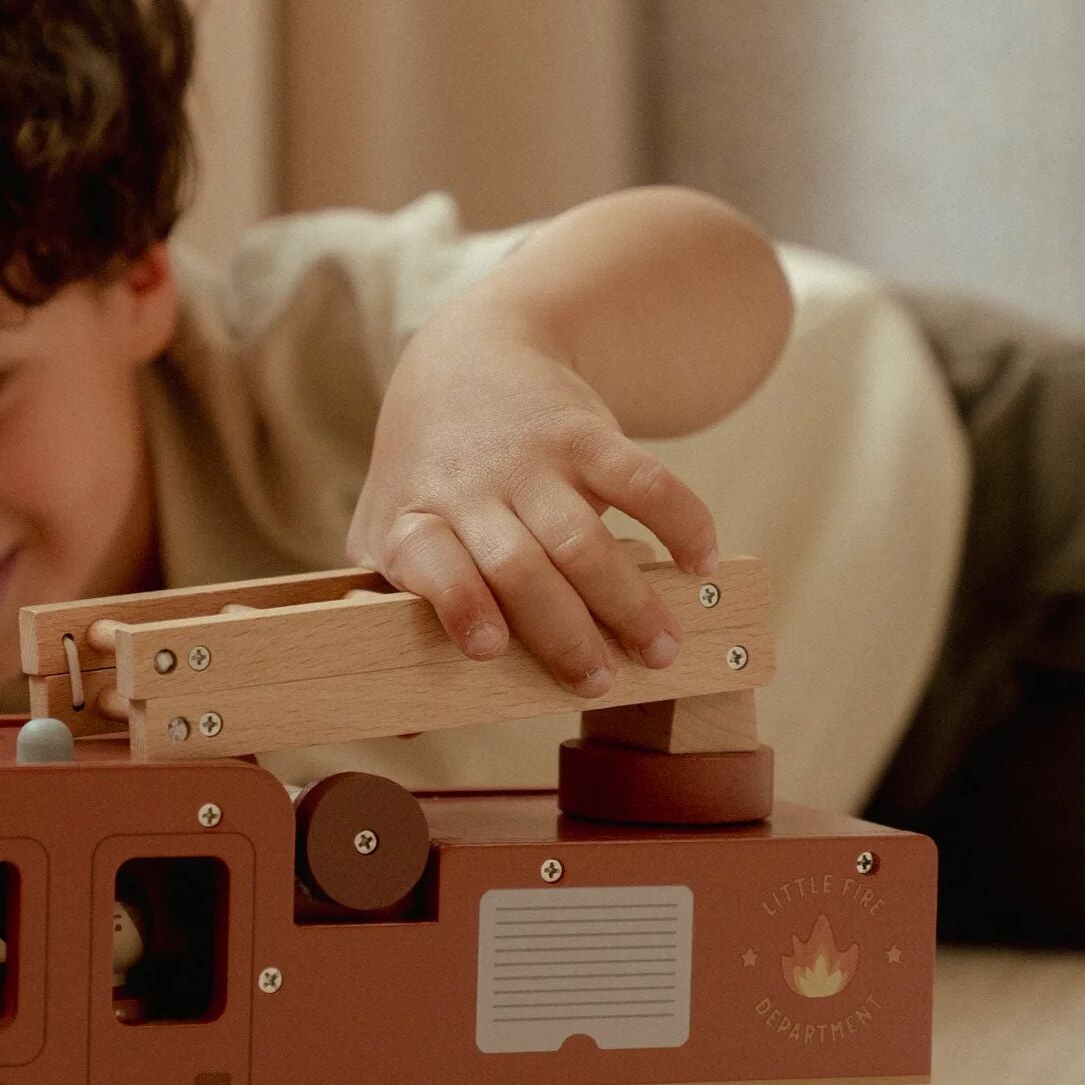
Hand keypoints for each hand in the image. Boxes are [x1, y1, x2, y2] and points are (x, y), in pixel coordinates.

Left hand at [345, 293, 720, 695]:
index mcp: (413, 522)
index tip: (490, 648)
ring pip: (582, 537)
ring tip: (662, 647)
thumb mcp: (385, 530)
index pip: (431, 562)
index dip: (459, 602)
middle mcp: (469, 490)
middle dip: (564, 630)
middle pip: (519, 566)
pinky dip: (679, 521)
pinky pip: (641, 478)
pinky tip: (700, 563)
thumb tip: (398, 726)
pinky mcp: (584, 433)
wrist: (469, 358)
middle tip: (600, 680)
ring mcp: (529, 460)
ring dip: (628, 598)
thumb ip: (389, 614)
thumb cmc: (428, 474)